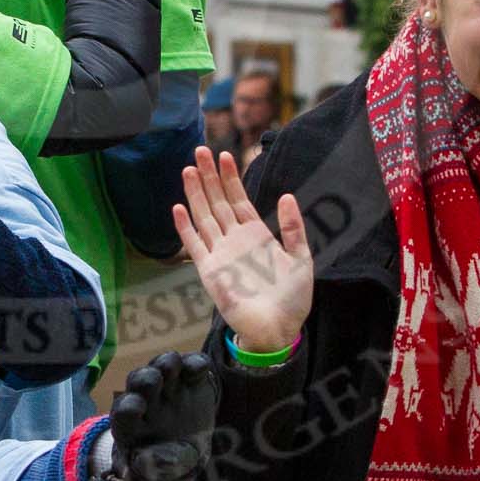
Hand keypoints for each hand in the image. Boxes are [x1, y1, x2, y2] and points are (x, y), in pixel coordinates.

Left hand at [108, 350, 217, 480]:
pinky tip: (199, 369)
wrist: (196, 449)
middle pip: (139, 381)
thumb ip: (156, 465)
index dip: (128, 408)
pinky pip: (191, 363)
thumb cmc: (172, 462)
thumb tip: (141, 459)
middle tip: (155, 380)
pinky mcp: (190, 377)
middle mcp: (146, 400)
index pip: (123, 412)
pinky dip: (194, 363)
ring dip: (165, 363)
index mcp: (133, 424)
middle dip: (146, 379)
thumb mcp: (167, 471)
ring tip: (172, 366)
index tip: (137, 409)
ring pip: (160, 366)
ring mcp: (168, 385)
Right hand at [174, 147, 310, 354]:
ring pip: (204, 217)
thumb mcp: (301, 258)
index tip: (225, 155)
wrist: (278, 329)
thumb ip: (293, 228)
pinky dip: (185, 227)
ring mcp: (220, 254)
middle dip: (210, 176)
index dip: (231, 178)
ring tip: (188, 169)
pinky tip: (178, 207)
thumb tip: (286, 196)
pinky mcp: (210, 271)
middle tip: (200, 150)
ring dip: (195, 194)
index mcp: (256, 235)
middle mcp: (235, 240)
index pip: (239, 199)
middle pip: (218, 202)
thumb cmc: (292, 298)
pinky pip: (195, 245)